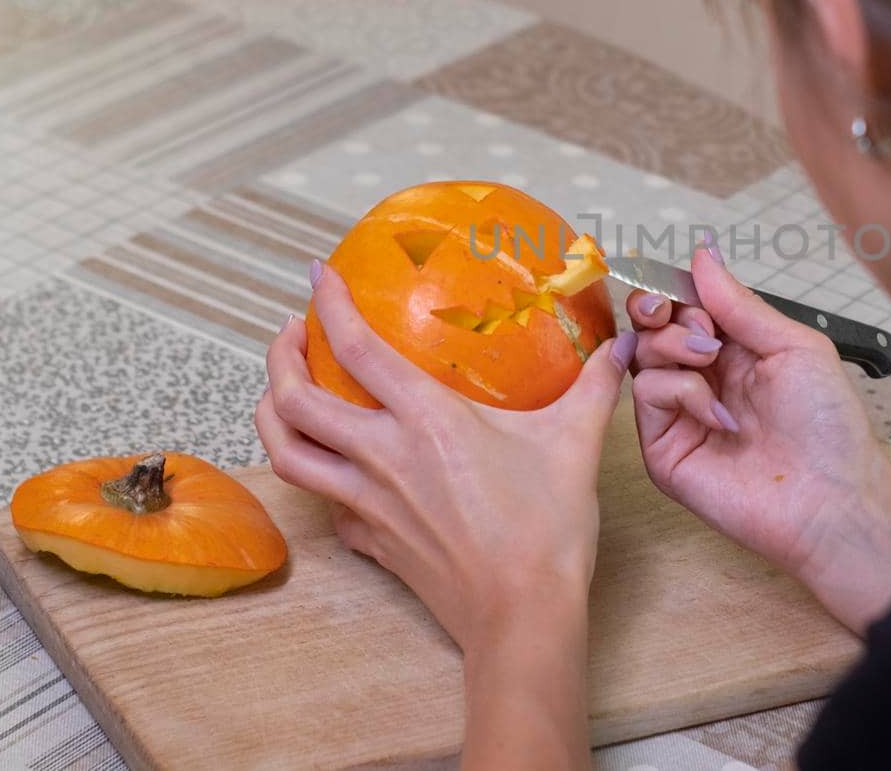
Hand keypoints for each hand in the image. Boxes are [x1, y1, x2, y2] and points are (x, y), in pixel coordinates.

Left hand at [256, 263, 635, 769]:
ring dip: (273, 415)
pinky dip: (320, 478)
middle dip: (280, 357)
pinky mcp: (372, 543)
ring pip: (288, 453)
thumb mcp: (574, 445)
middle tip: (294, 333)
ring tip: (285, 392)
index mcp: (426, 420)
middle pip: (294, 401)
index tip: (316, 274)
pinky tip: (338, 470)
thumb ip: (592, 388)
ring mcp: (368, 503)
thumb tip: (617, 348)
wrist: (522, 615)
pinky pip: (326, 505)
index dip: (329, 304)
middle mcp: (382, 456)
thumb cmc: (547, 530)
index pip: (356, 348)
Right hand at [627, 245, 890, 633]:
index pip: (686, 307)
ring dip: (675, 345)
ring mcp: (679, 413)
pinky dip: (681, 391)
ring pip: (642, 354)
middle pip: (652, 326)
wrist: (829, 497)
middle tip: (694, 323)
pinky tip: (718, 415)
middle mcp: (702, 377)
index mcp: (736, 350)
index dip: (676, 290)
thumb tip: (702, 253)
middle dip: (662, 310)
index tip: (680, 287)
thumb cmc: (827, 423)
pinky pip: (648, 395)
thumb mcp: (792, 345)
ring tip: (712, 362)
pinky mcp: (663, 448)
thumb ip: (739, 303)